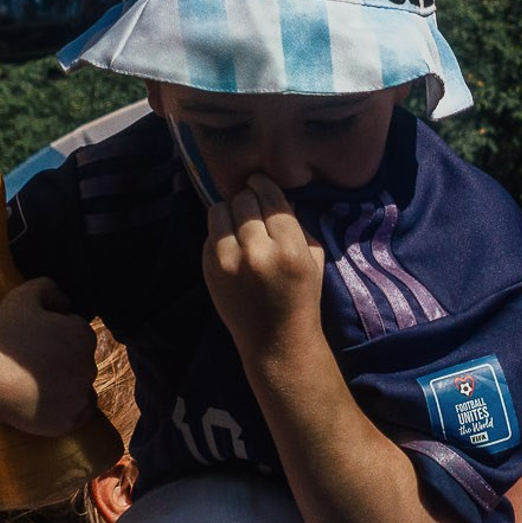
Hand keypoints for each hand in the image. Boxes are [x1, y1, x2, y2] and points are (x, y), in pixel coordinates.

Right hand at [0, 278, 98, 436]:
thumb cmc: (2, 336)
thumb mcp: (22, 296)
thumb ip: (49, 287)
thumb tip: (65, 302)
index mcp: (82, 334)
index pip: (76, 332)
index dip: (55, 334)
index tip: (35, 339)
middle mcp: (89, 365)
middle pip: (79, 361)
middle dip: (63, 360)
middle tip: (33, 362)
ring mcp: (80, 395)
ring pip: (81, 387)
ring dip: (66, 385)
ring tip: (37, 384)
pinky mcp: (69, 420)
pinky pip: (77, 414)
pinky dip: (65, 410)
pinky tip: (44, 403)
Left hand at [201, 176, 326, 358]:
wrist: (275, 340)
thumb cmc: (301, 296)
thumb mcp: (313, 257)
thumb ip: (296, 224)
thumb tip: (273, 194)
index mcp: (289, 249)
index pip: (270, 198)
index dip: (263, 184)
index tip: (259, 182)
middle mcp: (256, 253)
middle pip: (243, 201)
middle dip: (248, 198)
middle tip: (251, 204)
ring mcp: (228, 262)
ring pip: (219, 211)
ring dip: (229, 211)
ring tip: (238, 221)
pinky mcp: (209, 270)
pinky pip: (209, 234)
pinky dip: (219, 233)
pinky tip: (231, 244)